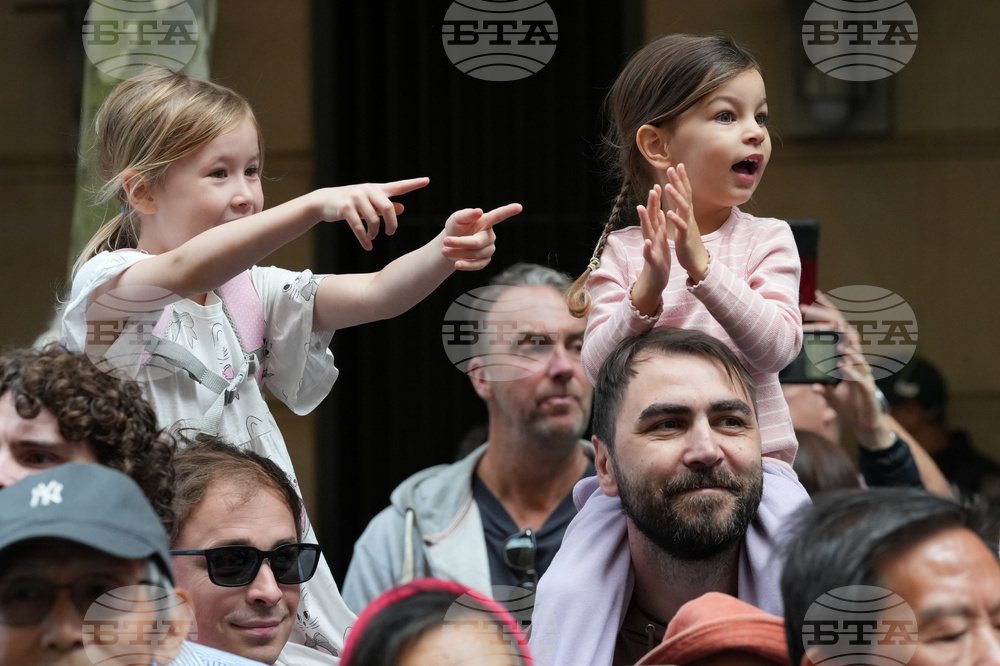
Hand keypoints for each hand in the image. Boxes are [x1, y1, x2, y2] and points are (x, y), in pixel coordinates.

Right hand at [314, 177, 429, 250]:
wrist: (323, 202)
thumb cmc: (350, 202)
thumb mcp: (369, 202)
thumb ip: (385, 205)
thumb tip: (403, 208)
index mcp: (376, 189)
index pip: (398, 186)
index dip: (413, 184)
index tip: (427, 180)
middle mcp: (367, 191)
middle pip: (388, 208)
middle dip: (392, 223)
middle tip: (391, 233)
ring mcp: (356, 198)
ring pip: (373, 220)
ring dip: (374, 232)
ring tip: (373, 237)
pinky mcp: (345, 208)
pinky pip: (359, 227)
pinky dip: (365, 239)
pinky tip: (368, 246)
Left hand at [442, 203, 521, 270]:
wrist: (450, 245)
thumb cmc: (456, 228)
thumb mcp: (456, 218)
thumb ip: (466, 214)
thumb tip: (479, 211)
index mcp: (486, 221)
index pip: (498, 216)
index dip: (508, 211)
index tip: (519, 207)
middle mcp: (490, 235)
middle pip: (478, 242)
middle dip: (460, 243)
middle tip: (445, 242)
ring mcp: (489, 249)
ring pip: (476, 254)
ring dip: (458, 253)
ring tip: (444, 251)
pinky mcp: (485, 261)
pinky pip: (478, 265)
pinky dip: (466, 265)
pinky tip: (457, 264)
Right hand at [636, 184, 670, 292]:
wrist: (655, 279)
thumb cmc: (659, 258)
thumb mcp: (661, 239)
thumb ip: (659, 226)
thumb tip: (659, 211)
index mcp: (656, 233)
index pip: (655, 214)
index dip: (656, 201)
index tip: (657, 185)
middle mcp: (651, 238)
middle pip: (650, 219)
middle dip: (651, 205)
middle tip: (652, 189)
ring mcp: (650, 248)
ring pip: (646, 232)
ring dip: (644, 221)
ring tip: (641, 208)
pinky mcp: (652, 261)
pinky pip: (649, 254)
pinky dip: (647, 248)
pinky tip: (647, 242)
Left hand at [663, 164, 708, 281]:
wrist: (696, 260)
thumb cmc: (689, 241)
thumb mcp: (686, 222)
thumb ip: (683, 209)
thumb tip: (682, 197)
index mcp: (686, 213)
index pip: (685, 192)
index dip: (682, 178)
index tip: (678, 165)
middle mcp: (688, 216)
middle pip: (684, 195)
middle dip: (679, 181)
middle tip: (672, 168)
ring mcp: (687, 225)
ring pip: (683, 208)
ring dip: (676, 197)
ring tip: (668, 186)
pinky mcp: (685, 237)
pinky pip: (681, 226)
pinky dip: (676, 219)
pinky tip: (669, 212)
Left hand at [806, 292, 893, 449]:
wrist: (866, 422)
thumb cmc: (850, 403)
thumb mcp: (830, 391)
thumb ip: (821, 382)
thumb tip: (811, 383)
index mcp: (847, 356)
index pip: (839, 328)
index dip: (830, 312)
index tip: (818, 295)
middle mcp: (857, 360)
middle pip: (846, 333)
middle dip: (828, 319)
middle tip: (808, 308)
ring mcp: (863, 373)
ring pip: (855, 353)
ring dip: (843, 345)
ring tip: (831, 336)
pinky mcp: (867, 389)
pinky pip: (860, 378)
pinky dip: (850, 371)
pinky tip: (841, 365)